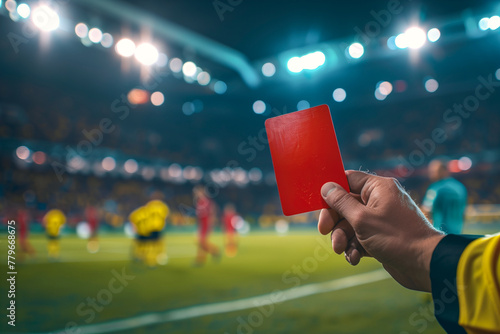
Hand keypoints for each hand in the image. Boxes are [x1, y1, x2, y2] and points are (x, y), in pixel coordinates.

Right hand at [318, 171, 443, 291]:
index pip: (348, 179)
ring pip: (351, 224)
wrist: (424, 265)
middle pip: (346, 205)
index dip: (332, 191)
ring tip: (342, 250)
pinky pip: (360, 238)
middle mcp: (380, 200)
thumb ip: (340, 202)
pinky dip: (354, 248)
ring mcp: (381, 219)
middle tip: (324, 232)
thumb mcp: (361, 219)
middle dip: (335, 221)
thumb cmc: (395, 237)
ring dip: (342, 238)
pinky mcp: (381, 237)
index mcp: (378, 188)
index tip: (319, 204)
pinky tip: (355, 258)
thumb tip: (327, 186)